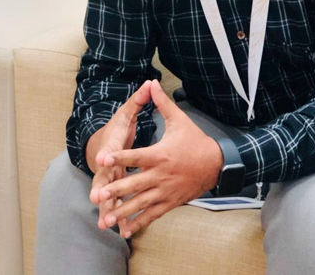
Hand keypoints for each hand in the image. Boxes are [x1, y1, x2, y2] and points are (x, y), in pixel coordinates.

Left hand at [97, 80, 223, 237]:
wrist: (215, 163)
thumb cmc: (195, 140)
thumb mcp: (179, 119)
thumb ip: (162, 103)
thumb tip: (152, 84)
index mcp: (161, 154)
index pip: (136, 156)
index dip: (119, 157)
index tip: (102, 159)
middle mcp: (161, 174)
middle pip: (135, 183)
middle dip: (117, 190)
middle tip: (99, 195)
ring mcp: (165, 191)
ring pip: (141, 203)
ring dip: (123, 211)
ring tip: (107, 219)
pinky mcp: (170, 202)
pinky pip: (152, 215)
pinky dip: (138, 223)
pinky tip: (124, 230)